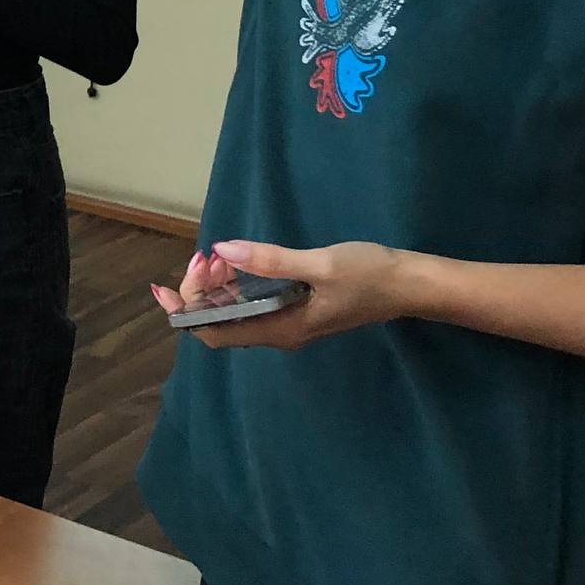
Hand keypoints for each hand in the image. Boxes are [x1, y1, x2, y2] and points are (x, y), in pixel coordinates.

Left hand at [151, 238, 413, 351]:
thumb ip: (271, 259)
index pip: (214, 333)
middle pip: (218, 324)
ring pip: (233, 314)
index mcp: (281, 329)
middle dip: (199, 293)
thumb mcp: (319, 263)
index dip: (186, 311)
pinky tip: (232, 264)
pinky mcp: (295, 310)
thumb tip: (222, 251)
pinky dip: (233, 286)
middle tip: (204, 255)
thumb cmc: (368, 275)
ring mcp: (287, 322)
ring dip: (215, 288)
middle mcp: (278, 333)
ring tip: (214, 256)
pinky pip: (250, 305)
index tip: (175, 280)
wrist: (410, 285)